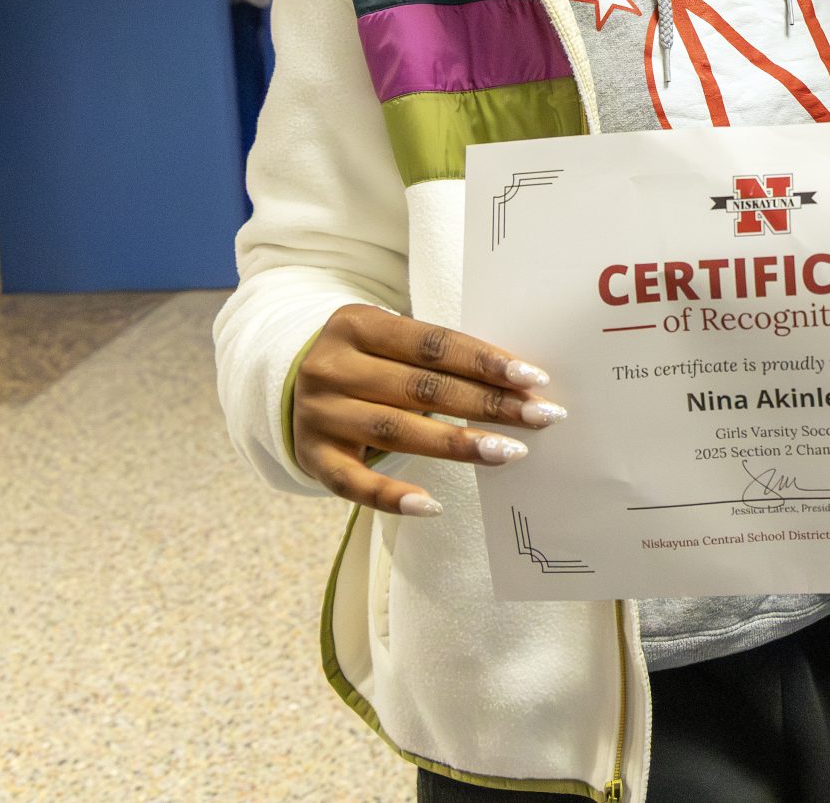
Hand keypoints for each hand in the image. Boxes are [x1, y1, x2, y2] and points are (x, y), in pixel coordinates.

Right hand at [291, 304, 564, 516]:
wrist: (289, 383)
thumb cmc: (368, 361)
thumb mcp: (388, 341)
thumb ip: (436, 356)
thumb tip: (516, 381)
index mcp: (356, 324)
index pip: (433, 344)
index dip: (485, 361)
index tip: (533, 378)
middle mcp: (332, 367)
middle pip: (422, 388)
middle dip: (487, 403)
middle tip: (540, 416)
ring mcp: (320, 414)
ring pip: (396, 431)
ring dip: (457, 444)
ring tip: (509, 451)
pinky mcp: (314, 458)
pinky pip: (355, 484)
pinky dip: (393, 497)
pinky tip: (432, 506)